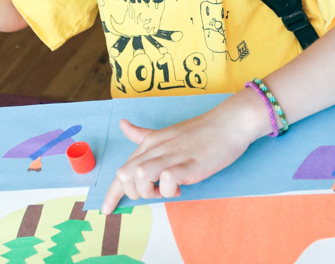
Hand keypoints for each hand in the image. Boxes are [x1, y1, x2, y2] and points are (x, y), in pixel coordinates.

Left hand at [100, 90, 271, 213]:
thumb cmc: (201, 131)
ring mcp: (172, 156)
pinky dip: (168, 190)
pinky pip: (167, 180)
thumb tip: (123, 125)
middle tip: (151, 193)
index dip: (111, 193)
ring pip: (139, 175)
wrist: (229, 123)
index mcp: (150, 143)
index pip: (122, 170)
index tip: (106, 210)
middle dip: (131, 193)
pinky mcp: (189, 165)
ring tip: (164, 191)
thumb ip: (143, 134)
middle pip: (124, 174)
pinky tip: (179, 189)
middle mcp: (156, 149)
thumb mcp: (167, 133)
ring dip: (147, 191)